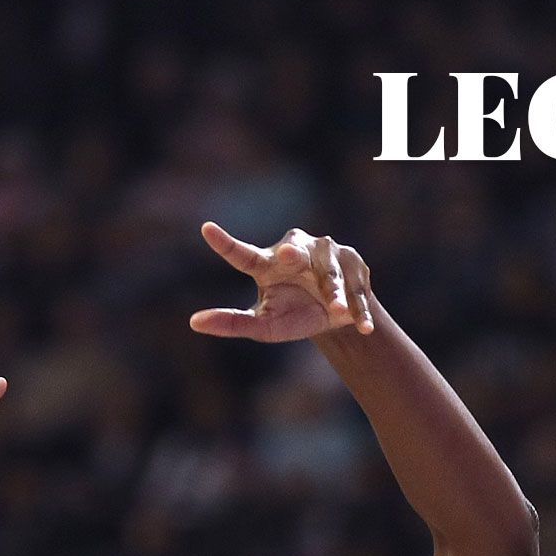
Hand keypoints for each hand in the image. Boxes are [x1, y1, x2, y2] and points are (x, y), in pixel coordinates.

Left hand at [188, 222, 374, 341]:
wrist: (337, 317)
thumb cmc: (293, 315)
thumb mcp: (265, 326)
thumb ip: (234, 323)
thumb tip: (194, 322)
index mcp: (267, 264)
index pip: (243, 255)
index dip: (225, 243)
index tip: (206, 229)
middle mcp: (295, 250)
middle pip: (294, 252)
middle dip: (294, 253)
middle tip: (289, 255)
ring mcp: (327, 253)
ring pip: (330, 273)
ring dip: (334, 293)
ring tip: (337, 311)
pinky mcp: (354, 263)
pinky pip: (355, 287)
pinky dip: (358, 307)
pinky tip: (361, 325)